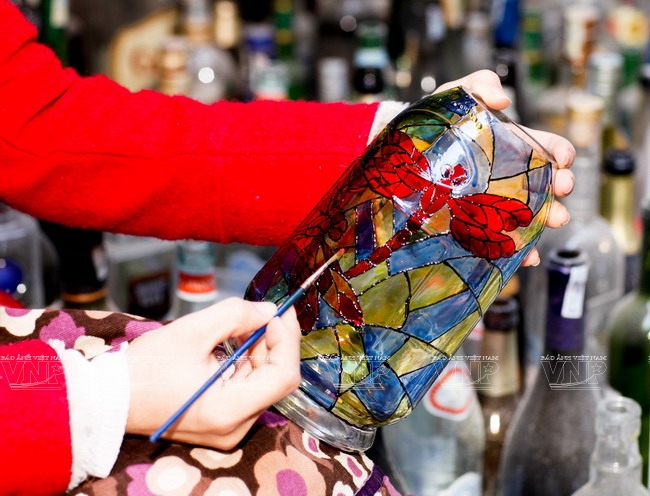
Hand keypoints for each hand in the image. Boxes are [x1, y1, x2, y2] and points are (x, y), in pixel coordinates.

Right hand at [125, 298, 300, 449]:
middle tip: (265, 311)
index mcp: (229, 410)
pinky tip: (234, 343)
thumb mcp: (192, 331)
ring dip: (260, 350)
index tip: (281, 312)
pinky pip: (246, 390)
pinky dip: (245, 363)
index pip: (283, 376)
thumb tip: (269, 311)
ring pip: (262, 383)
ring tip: (244, 324)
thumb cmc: (146, 367)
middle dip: (274, 342)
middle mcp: (234, 426)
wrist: (108, 398)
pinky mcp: (220, 422)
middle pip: (275, 379)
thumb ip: (237, 315)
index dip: (287, 340)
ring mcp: (228, 428)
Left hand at [435, 70, 575, 266]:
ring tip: (552, 222)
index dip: (559, 152)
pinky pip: (501, 239)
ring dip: (546, 219)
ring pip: (528, 213)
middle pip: (543, 183)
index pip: (545, 148)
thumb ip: (480, 85)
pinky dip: (518, 249)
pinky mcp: (476, 223)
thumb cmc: (435, 121)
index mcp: (511, 145)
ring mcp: (493, 201)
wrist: (402, 153)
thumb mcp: (455, 95)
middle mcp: (508, 176)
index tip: (563, 159)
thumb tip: (503, 98)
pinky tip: (527, 255)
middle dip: (559, 187)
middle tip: (562, 190)